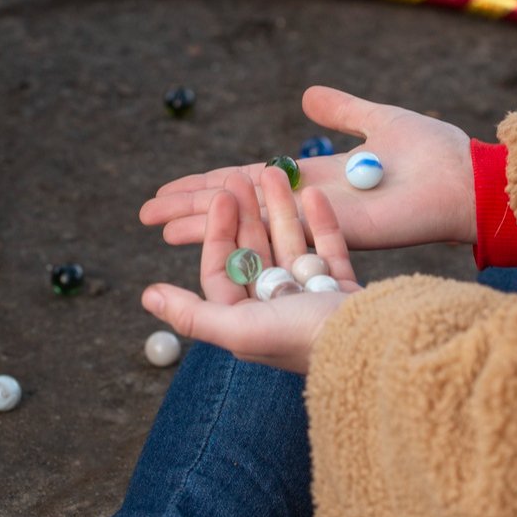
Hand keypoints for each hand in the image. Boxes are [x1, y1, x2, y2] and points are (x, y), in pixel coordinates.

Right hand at [141, 86, 475, 253]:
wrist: (467, 179)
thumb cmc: (434, 155)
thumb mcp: (376, 121)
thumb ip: (341, 111)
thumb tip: (306, 97)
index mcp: (315, 180)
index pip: (249, 182)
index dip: (209, 185)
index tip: (172, 189)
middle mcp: (307, 205)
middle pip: (237, 208)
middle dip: (191, 210)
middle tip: (147, 214)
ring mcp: (315, 223)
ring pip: (246, 224)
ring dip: (201, 224)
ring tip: (160, 227)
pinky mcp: (330, 234)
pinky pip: (274, 230)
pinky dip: (238, 230)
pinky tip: (208, 232)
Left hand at [143, 168, 364, 375]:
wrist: (369, 346)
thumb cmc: (300, 339)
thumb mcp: (238, 329)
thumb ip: (192, 313)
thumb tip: (147, 295)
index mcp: (247, 322)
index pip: (222, 270)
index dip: (217, 232)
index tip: (222, 197)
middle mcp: (277, 310)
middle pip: (256, 252)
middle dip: (249, 212)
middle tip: (245, 177)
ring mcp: (313, 298)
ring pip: (291, 243)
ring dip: (283, 208)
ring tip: (279, 170)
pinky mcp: (344, 288)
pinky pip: (329, 247)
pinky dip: (322, 221)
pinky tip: (316, 194)